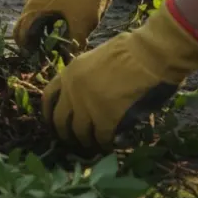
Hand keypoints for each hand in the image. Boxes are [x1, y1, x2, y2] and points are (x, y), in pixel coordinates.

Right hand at [14, 0, 138, 55]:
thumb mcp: (82, 24)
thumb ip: (75, 44)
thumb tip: (71, 59)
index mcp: (34, 9)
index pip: (20, 35)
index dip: (28, 50)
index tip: (39, 60)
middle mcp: (32, 1)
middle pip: (26, 26)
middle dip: (34, 41)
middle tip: (46, 53)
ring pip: (36, 17)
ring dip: (42, 31)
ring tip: (56, 42)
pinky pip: (44, 9)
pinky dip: (49, 20)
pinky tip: (64, 25)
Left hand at [42, 0, 197, 149]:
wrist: (148, 54)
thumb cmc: (129, 51)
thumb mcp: (95, 59)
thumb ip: (85, 78)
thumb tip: (87, 97)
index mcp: (68, 73)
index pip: (49, 97)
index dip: (49, 113)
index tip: (53, 123)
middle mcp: (72, 91)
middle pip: (60, 121)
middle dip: (65, 134)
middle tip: (73, 142)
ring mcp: (87, 106)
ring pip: (79, 132)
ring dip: (86, 142)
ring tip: (93, 146)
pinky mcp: (106, 118)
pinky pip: (101, 137)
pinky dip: (105, 143)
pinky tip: (110, 145)